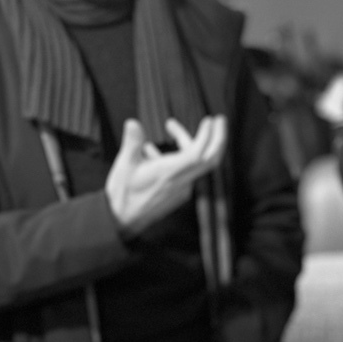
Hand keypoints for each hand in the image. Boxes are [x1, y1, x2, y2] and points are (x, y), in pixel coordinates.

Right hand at [106, 116, 226, 235]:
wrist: (123, 221)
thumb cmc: (123, 194)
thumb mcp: (124, 165)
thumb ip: (132, 142)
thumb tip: (132, 123)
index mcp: (169, 173)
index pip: (198, 153)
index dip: (206, 136)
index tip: (209, 120)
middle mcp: (180, 181)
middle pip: (210, 160)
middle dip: (218, 139)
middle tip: (219, 120)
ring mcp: (181, 188)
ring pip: (195, 162)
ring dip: (188, 142)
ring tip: (170, 125)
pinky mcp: (177, 192)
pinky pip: (185, 170)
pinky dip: (178, 155)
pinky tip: (154, 150)